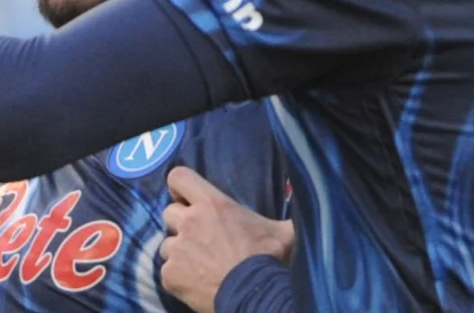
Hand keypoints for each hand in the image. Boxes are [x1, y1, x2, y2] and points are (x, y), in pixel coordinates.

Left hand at [159, 167, 293, 312]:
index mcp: (212, 204)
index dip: (181, 187)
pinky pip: (167, 271)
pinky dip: (178, 276)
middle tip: (199, 237)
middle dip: (181, 223)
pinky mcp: (170, 275)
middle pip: (169, 212)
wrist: (255, 296)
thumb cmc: (269, 260)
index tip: (188, 198)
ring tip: (199, 264)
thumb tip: (306, 206)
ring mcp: (177, 249)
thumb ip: (285, 218)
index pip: (178, 177)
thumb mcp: (283, 232)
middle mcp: (189, 222)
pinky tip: (196, 282)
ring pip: (167, 244)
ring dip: (179, 251)